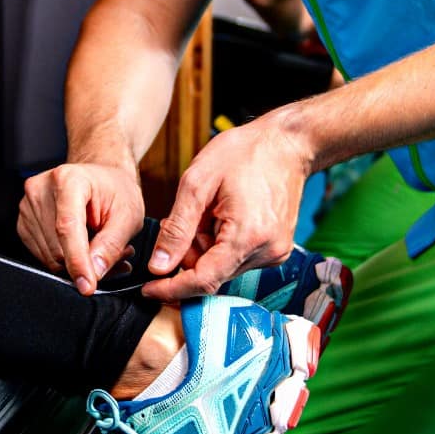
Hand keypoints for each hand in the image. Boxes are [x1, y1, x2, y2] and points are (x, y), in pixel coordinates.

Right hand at [18, 162, 144, 294]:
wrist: (100, 177)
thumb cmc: (116, 191)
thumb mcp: (129, 215)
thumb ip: (112, 245)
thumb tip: (94, 272)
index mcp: (68, 180)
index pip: (67, 228)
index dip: (78, 261)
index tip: (88, 286)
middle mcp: (40, 190)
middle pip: (57, 247)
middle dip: (85, 264)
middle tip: (113, 258)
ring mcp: (27, 206)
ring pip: (49, 257)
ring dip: (75, 263)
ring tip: (99, 249)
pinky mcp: (24, 223)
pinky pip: (43, 256)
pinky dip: (64, 259)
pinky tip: (82, 246)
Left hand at [142, 113, 314, 300]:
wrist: (286, 143)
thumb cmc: (243, 153)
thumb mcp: (197, 183)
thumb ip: (177, 230)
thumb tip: (158, 266)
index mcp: (248, 236)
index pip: (203, 280)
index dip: (171, 289)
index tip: (148, 289)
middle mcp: (267, 252)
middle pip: (211, 273)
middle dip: (189, 254)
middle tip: (187, 218)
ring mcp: (274, 252)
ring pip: (222, 267)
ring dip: (205, 247)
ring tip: (211, 210)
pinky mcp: (276, 249)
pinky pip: (236, 259)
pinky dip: (221, 244)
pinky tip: (224, 216)